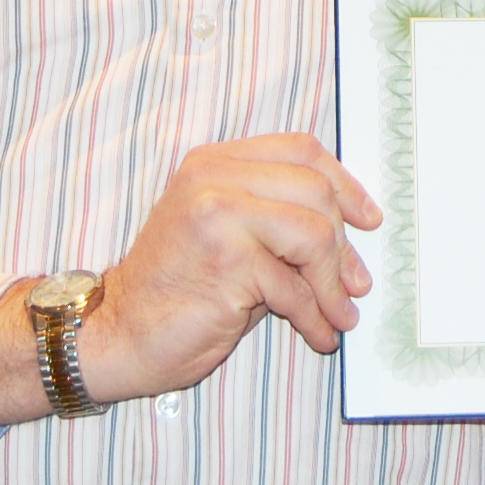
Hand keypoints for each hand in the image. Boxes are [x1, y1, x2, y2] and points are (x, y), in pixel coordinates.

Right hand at [82, 133, 381, 400]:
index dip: (345, 183)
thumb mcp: (226, 234)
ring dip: (334, 283)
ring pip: (314, 234)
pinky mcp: (225, 261)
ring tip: (339, 312)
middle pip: (315, 190)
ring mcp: (217, 215)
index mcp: (215, 162)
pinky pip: (293, 287)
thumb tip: (351, 233)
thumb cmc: (177, 290)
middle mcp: (213, 178)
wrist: (117, 333)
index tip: (367, 219)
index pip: (301, 150)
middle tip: (356, 282)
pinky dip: (315, 316)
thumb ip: (274, 215)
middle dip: (344, 244)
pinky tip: (319, 333)